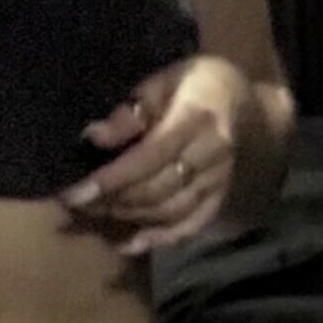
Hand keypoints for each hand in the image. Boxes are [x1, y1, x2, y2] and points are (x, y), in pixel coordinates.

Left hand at [58, 55, 253, 254]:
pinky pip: (190, 226)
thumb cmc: (198, 81)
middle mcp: (211, 155)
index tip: (76, 192)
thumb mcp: (164, 79)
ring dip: (129, 217)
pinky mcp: (221, 198)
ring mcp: (219, 181)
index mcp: (195, 119)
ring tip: (93, 214)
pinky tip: (128, 243)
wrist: (248, 102)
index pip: (148, 158)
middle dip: (112, 201)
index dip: (111, 179)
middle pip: (157, 189)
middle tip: (75, 204)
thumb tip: (94, 137)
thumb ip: (132, 110)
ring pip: (170, 211)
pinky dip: (158, 238)